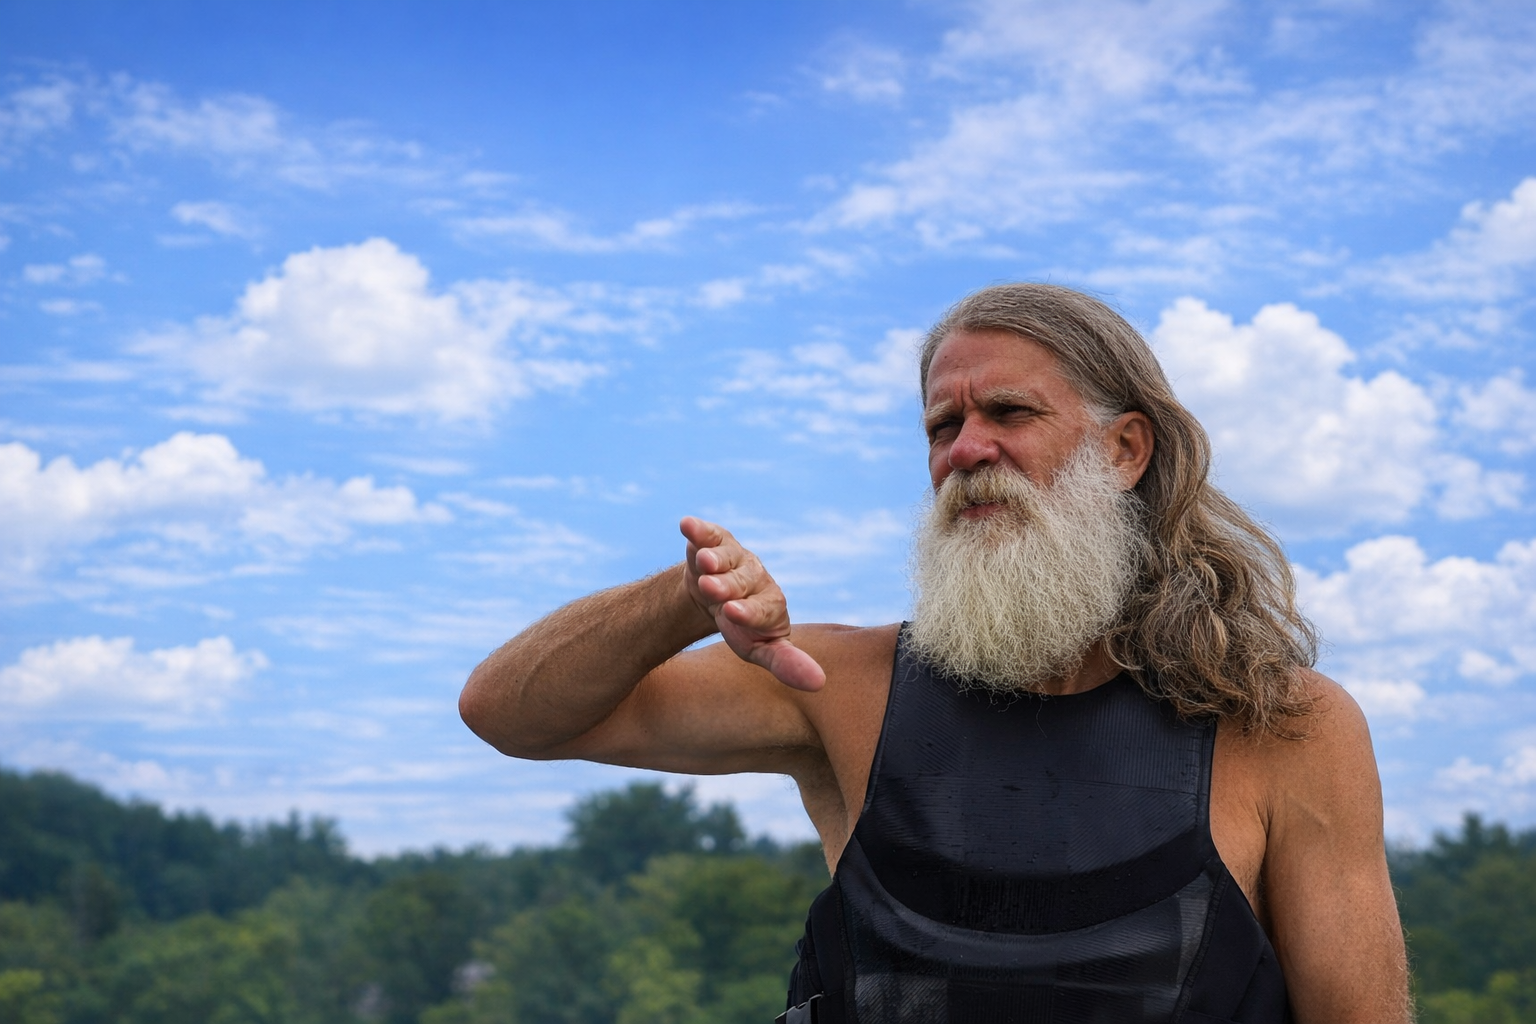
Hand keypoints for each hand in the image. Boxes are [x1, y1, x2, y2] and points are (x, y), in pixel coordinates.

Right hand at [679, 516, 825, 691]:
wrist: (717, 597)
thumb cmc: (744, 626)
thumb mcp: (759, 648)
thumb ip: (785, 663)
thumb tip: (819, 684)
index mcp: (771, 605)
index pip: (763, 610)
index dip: (748, 612)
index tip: (732, 613)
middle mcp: (756, 578)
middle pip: (743, 581)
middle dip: (727, 585)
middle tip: (712, 588)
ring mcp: (735, 558)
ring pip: (727, 556)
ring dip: (715, 558)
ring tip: (704, 561)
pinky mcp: (715, 542)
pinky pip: (708, 534)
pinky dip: (698, 529)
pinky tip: (687, 524)